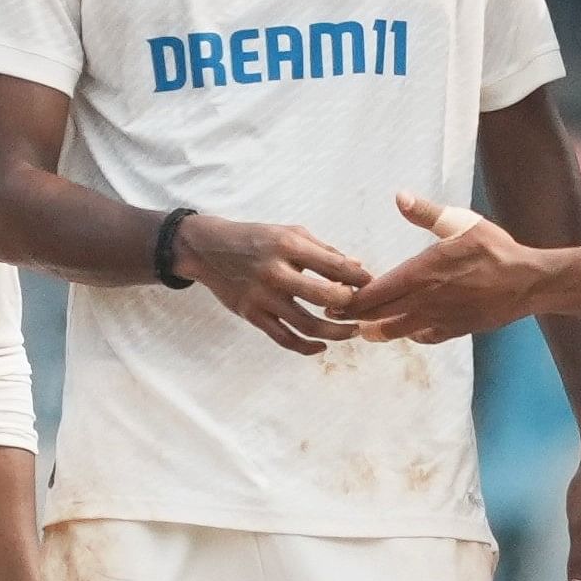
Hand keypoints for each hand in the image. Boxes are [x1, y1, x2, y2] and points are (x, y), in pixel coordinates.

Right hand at [172, 214, 371, 354]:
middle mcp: (275, 271)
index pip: (334, 265)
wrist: (208, 249)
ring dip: (336, 333)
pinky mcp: (252, 314)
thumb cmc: (256, 238)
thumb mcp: (289, 232)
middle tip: (363, 310)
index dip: (359, 278)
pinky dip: (306, 347)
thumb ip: (323, 250)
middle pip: (324, 297)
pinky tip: (321, 347)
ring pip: (307, 324)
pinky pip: (283, 338)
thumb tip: (357, 266)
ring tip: (352, 332)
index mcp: (288, 245)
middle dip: (350, 307)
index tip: (371, 284)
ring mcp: (262, 296)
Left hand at [339, 193, 548, 342]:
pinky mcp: (456, 330)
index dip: (351, 299)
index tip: (333, 299)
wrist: (529, 282)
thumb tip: (399, 196)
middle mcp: (426, 300)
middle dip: (355, 316)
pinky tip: (407, 329)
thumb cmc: (495, 249)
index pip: (376, 292)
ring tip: (363, 328)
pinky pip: (424, 337)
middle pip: (380, 314)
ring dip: (377, 330)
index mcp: (423, 273)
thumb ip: (426, 213)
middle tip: (335, 314)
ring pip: (398, 330)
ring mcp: (440, 319)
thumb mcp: (462, 223)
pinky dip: (410, 334)